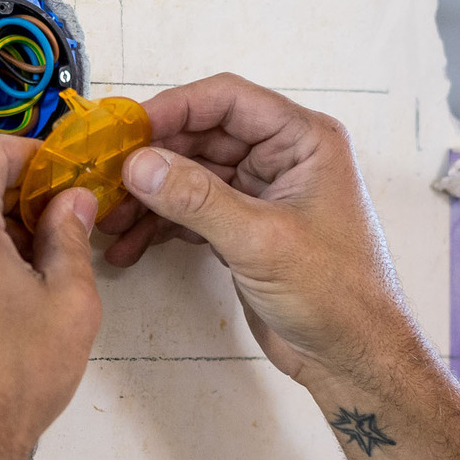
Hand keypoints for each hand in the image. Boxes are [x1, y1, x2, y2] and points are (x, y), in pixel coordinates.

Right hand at [100, 73, 425, 387]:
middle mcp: (284, 158)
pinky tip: (130, 245)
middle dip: (153, 159)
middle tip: (106, 178)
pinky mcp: (245, 229)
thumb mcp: (261, 241)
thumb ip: (198, 199)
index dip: (174, 108)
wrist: (354, 359)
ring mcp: (262, 194)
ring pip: (191, 176)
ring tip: (110, 220)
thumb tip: (140, 164)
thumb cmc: (338, 296)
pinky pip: (192, 212)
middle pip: (202, 137)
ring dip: (150, 197)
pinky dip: (160, 225)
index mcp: (304, 141)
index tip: (126, 129)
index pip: (228, 101)